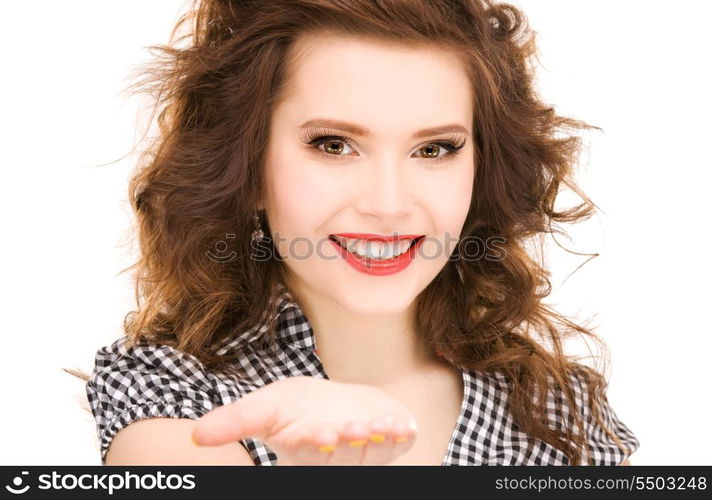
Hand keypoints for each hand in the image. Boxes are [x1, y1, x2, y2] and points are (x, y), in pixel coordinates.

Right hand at [192, 375, 417, 464]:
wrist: (332, 401)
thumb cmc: (295, 408)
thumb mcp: (262, 408)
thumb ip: (234, 421)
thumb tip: (196, 436)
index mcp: (303, 450)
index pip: (308, 452)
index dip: (314, 444)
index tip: (320, 433)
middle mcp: (335, 456)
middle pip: (343, 457)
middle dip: (347, 444)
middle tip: (350, 428)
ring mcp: (365, 451)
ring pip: (372, 454)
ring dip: (377, 442)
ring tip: (379, 425)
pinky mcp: (389, 441)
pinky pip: (398, 445)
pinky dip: (401, 436)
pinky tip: (402, 425)